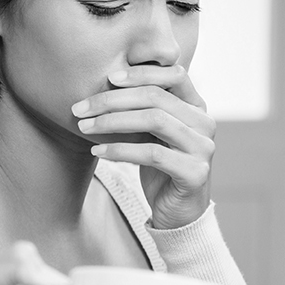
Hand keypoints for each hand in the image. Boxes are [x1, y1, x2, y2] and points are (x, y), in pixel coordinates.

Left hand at [72, 64, 215, 228]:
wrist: (177, 212)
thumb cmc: (159, 166)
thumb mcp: (151, 132)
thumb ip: (141, 108)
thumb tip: (105, 81)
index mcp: (196, 107)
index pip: (174, 74)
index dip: (142, 72)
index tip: (108, 77)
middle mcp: (205, 123)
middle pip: (156, 97)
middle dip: (112, 99)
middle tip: (80, 108)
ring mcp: (203, 148)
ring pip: (155, 120)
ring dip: (112, 122)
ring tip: (84, 127)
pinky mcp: (196, 173)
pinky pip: (153, 154)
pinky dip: (121, 150)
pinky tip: (99, 151)